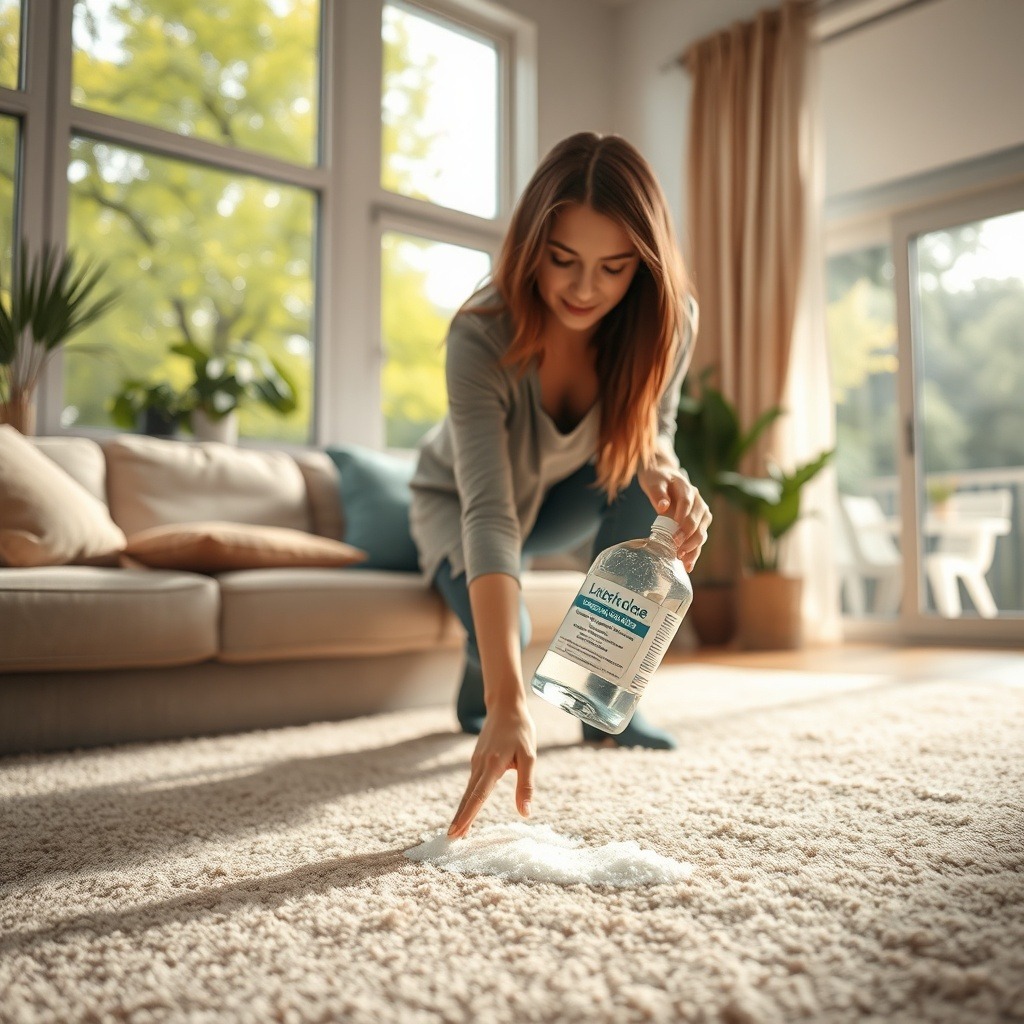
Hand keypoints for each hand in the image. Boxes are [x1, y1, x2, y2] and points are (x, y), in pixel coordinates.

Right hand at [448, 700, 535, 837]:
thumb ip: (526, 785)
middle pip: (468, 797)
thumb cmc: (520, 730)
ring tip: (458, 830)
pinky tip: (467, 808)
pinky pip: (472, 783)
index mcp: (493, 765)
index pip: (478, 797)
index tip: (456, 833)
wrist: (505, 705)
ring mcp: (476, 761)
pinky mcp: (477, 759)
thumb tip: (525, 813)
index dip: (467, 816)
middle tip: (450, 839)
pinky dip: (468, 798)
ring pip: (468, 790)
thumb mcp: (529, 756)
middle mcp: (480, 764)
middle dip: (460, 819)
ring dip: (462, 810)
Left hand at [638, 465, 711, 572]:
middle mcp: (698, 501)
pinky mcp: (698, 524)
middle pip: (699, 520)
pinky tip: (688, 565)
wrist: (664, 477)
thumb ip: (658, 493)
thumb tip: (663, 507)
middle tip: (676, 548)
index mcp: (687, 488)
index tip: (675, 532)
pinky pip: (698, 539)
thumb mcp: (653, 482)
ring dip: (693, 547)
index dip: (684, 517)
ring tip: (681, 558)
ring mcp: (700, 514)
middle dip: (689, 536)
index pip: (688, 502)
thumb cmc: (657, 479)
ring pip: (701, 532)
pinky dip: (694, 553)